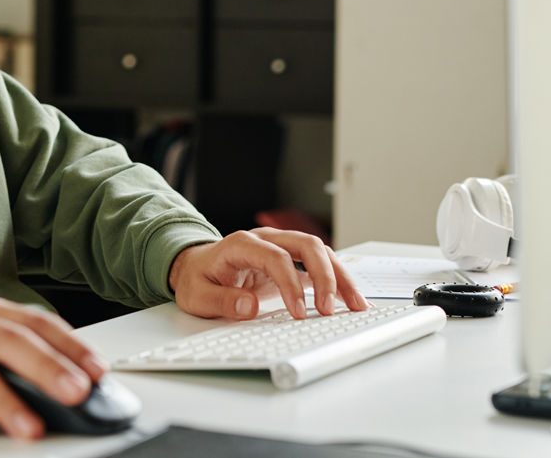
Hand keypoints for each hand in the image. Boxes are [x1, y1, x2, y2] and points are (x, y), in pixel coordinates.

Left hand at [168, 228, 367, 320]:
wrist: (195, 267)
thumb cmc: (197, 279)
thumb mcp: (197, 295)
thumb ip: (221, 301)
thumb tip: (249, 307)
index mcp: (241, 244)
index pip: (276, 258)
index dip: (291, 284)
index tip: (300, 312)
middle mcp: (265, 239)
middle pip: (306, 245)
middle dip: (324, 277)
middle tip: (329, 310)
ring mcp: (280, 246)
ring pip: (319, 251)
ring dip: (339, 276)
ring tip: (355, 305)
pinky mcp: (290, 260)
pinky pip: (319, 264)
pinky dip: (337, 280)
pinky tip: (350, 299)